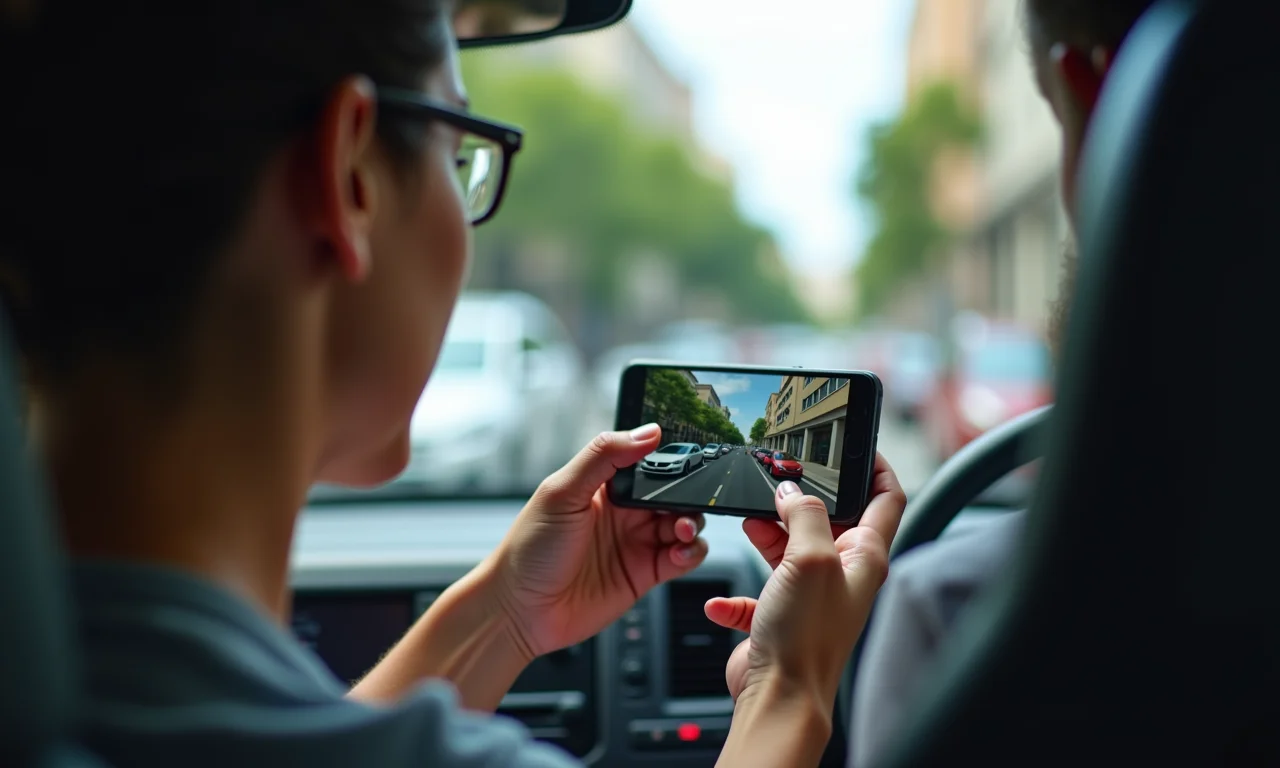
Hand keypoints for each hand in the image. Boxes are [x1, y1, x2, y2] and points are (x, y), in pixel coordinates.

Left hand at [489, 424, 707, 659]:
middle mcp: (623, 512)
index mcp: (603, 486)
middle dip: (687, 496)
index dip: (669, 462)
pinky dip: (691, 553)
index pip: (646, 463)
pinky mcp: (645, 574)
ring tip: (680, 530)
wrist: (520, 611)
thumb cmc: (529, 549)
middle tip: (686, 502)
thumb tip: (647, 432)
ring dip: (692, 523)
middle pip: (672, 495)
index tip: (687, 461)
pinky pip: (682, 558)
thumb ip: (603, 456)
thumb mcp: (562, 492)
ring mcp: (635, 543)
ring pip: (683, 524)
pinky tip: (678, 553)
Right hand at [705, 453, 905, 705]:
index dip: (877, 466)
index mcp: (865, 558)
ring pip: (790, 549)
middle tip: (777, 484)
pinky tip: (723, 600)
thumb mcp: (809, 557)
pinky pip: (758, 593)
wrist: (779, 698)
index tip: (859, 445)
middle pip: (827, 520)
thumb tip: (793, 492)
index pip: (886, 499)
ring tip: (749, 524)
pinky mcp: (780, 618)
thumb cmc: (806, 637)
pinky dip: (738, 593)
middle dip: (800, 500)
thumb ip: (804, 515)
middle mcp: (842, 576)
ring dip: (767, 534)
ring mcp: (811, 597)